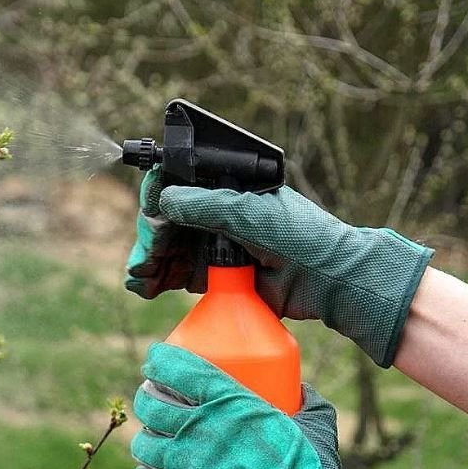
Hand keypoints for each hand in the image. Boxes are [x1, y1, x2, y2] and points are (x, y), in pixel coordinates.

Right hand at [124, 168, 433, 367]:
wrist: (328, 281)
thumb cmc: (301, 235)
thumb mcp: (252, 213)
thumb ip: (208, 205)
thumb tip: (165, 200)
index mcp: (227, 188)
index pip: (179, 182)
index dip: (158, 193)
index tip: (150, 208)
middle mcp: (215, 214)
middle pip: (165, 219)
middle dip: (149, 234)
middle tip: (147, 253)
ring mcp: (212, 246)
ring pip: (165, 249)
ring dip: (146, 260)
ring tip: (139, 276)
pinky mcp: (212, 277)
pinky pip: (173, 275)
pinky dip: (154, 280)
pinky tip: (143, 285)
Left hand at [127, 342, 379, 468]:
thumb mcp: (313, 425)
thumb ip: (306, 403)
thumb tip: (302, 393)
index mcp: (228, 402)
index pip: (177, 369)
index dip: (159, 362)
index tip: (154, 362)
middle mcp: (198, 428)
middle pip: (151, 405)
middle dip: (146, 401)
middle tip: (153, 404)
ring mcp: (185, 465)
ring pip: (142, 444)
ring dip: (145, 442)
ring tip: (153, 443)